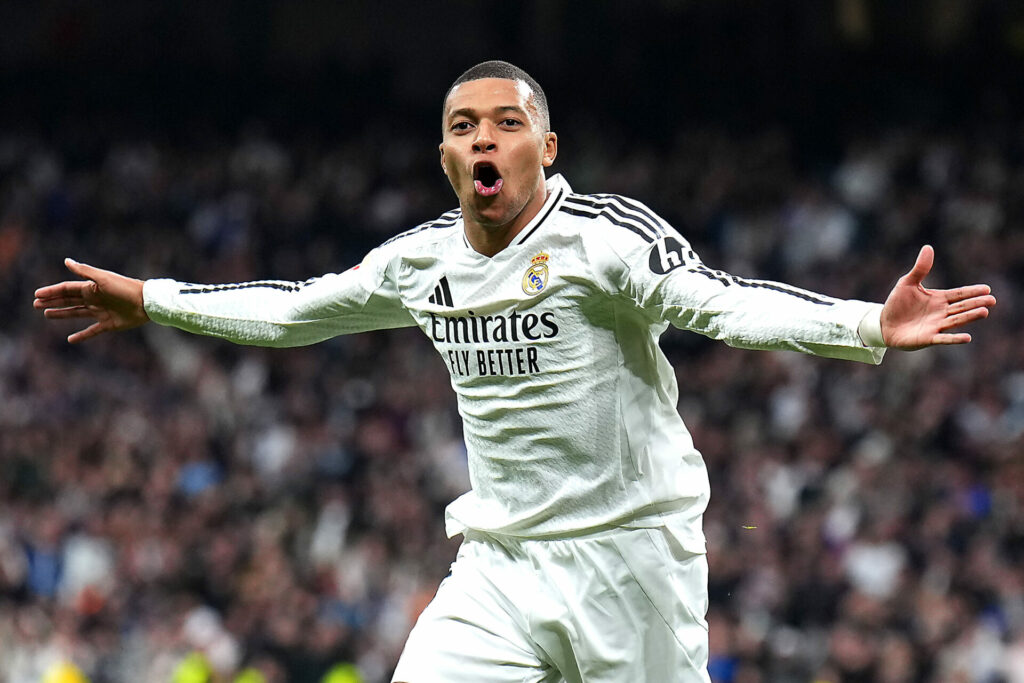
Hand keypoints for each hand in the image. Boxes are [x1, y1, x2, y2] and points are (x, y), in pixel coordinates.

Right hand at [33, 258, 148, 342]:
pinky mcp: (109, 324)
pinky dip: (82, 335)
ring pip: (77, 313)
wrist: (146, 303)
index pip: (67, 289)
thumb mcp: (103, 278)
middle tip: (36, 305)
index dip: (52, 292)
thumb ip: (85, 271)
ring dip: (62, 314)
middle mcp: (94, 299)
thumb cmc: (125, 288)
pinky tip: (70, 339)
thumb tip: (66, 261)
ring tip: (47, 314)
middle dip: (53, 302)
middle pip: (69, 300)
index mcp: (91, 288)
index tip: (37, 295)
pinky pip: (92, 331)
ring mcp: (101, 312)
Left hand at [880, 245, 995, 349]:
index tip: (987, 289)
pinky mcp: (928, 338)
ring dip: (970, 317)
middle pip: (962, 307)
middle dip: (976, 303)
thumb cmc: (897, 304)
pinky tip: (968, 338)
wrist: (884, 324)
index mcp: (938, 298)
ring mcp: (936, 326)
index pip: (959, 294)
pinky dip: (954, 339)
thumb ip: (920, 268)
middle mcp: (941, 312)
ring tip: (984, 312)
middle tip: (992, 300)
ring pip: (956, 320)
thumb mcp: (907, 283)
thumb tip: (928, 247)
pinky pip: (943, 338)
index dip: (972, 291)